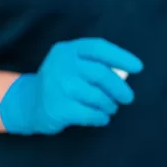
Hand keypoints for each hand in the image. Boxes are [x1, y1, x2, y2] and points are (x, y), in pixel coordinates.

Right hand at [0, 38, 143, 134]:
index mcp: (69, 50)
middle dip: (120, 88)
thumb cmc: (61, 82)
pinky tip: (101, 117)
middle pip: (102, 74)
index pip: (99, 48)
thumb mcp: (73, 65)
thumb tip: (125, 75)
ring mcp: (58, 87)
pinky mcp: (57, 108)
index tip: (138, 68)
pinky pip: (91, 114)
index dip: (121, 57)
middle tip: (127, 98)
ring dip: (110, 105)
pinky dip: (101, 117)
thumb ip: (96, 65)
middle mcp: (62, 65)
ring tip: (109, 108)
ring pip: (98, 97)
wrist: (28, 102)